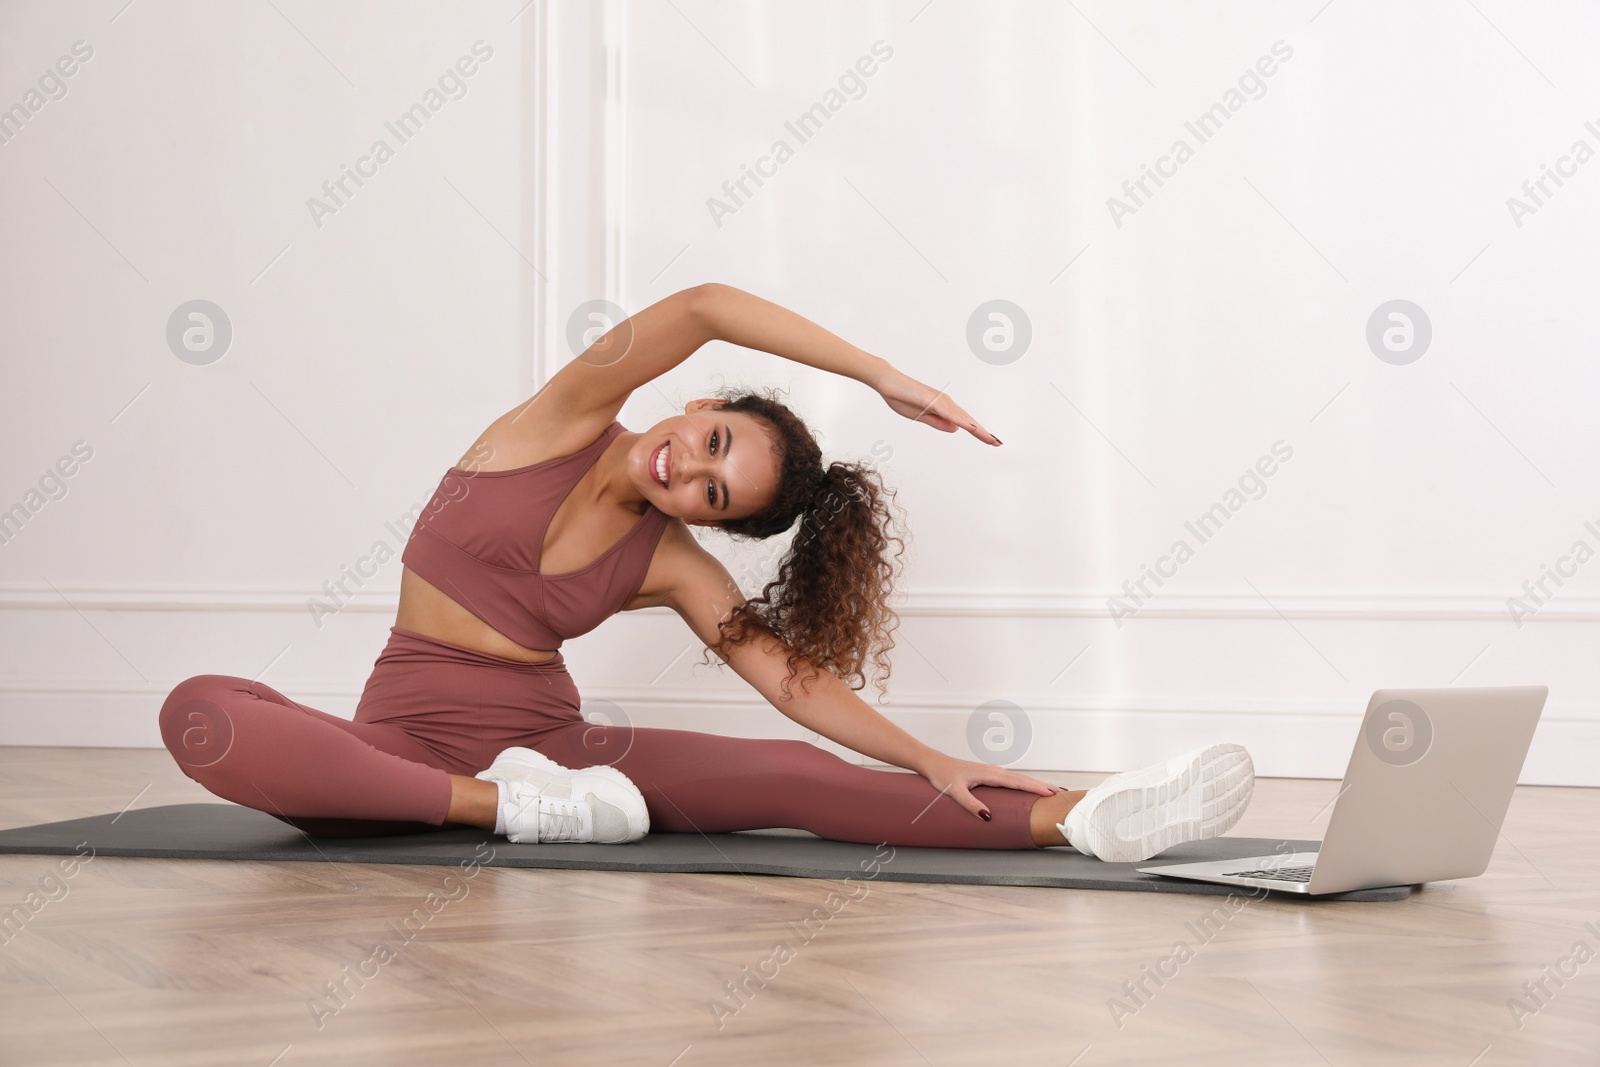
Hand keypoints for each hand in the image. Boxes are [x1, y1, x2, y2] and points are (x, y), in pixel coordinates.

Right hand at [874, 367, 1000, 445]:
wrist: (887, 381)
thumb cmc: (901, 397)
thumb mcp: (920, 417)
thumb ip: (938, 422)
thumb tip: (956, 429)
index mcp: (942, 408)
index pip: (964, 423)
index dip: (978, 433)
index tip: (991, 441)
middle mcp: (945, 403)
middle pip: (968, 421)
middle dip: (983, 433)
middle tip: (998, 443)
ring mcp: (939, 401)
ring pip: (962, 418)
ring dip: (977, 429)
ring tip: (991, 439)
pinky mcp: (931, 400)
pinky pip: (949, 413)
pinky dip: (961, 421)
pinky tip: (971, 428)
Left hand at [917, 752, 1059, 819]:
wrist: (933, 763)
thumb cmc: (942, 776)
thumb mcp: (954, 792)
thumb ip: (970, 804)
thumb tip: (987, 816)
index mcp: (990, 774)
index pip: (1018, 782)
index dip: (1036, 787)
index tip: (1053, 793)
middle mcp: (994, 771)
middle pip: (1023, 780)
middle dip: (1043, 786)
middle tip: (1062, 794)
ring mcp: (992, 772)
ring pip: (1019, 779)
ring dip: (1035, 784)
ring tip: (1052, 791)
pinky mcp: (989, 775)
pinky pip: (1012, 780)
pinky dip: (1024, 784)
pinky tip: (1027, 788)